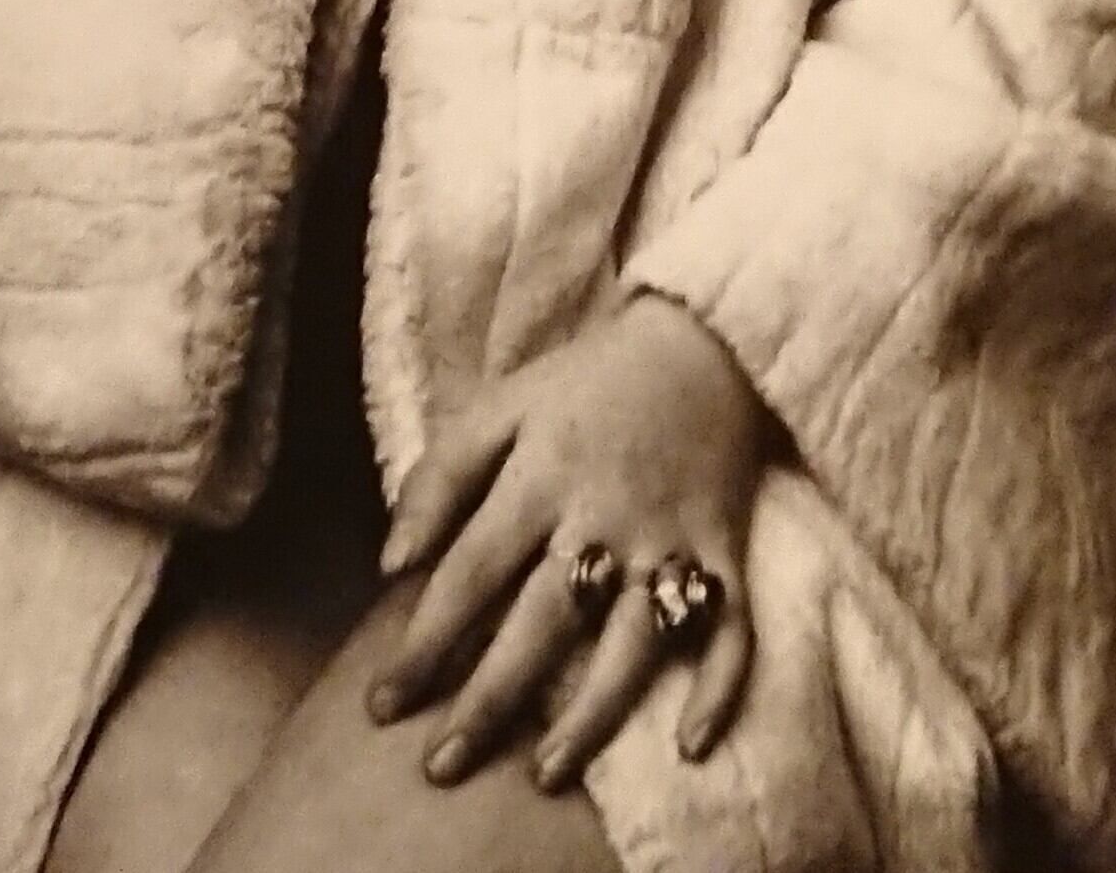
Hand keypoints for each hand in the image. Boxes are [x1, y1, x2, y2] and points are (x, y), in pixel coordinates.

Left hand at [366, 294, 772, 793]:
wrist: (705, 342)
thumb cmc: (588, 382)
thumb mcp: (502, 404)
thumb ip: (440, 478)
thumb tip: (392, 564)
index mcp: (543, 474)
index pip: (472, 573)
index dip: (424, 642)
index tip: (383, 703)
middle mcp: (607, 516)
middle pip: (544, 621)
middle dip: (489, 699)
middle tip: (441, 766)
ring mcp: (672, 540)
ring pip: (634, 643)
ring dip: (592, 714)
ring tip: (547, 772)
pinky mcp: (728, 553)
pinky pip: (733, 633)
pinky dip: (717, 690)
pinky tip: (690, 745)